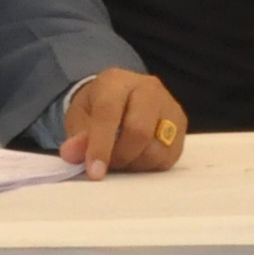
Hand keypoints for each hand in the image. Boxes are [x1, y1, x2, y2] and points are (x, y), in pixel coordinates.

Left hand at [60, 68, 189, 176]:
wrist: (122, 97)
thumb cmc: (98, 107)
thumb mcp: (79, 118)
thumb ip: (78, 137)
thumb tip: (72, 155)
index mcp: (117, 81)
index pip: (109, 113)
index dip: (100, 146)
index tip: (94, 172)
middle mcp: (148, 89)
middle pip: (139, 131)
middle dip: (120, 157)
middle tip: (108, 165)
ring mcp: (169, 106)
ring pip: (157, 148)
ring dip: (135, 163)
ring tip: (122, 158)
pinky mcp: (181, 126)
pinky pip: (169, 157)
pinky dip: (150, 166)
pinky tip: (137, 157)